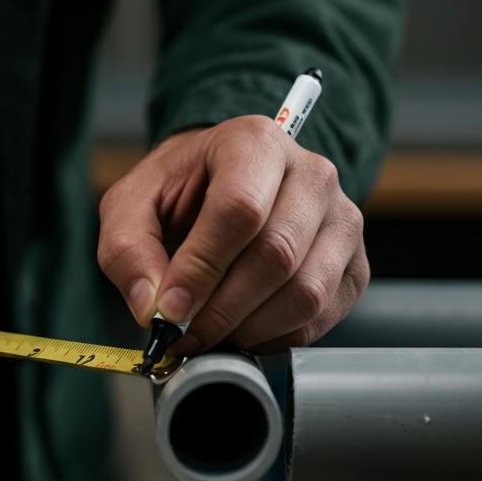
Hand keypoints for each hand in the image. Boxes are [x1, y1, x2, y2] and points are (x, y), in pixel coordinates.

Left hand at [97, 115, 368, 354]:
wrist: (218, 188)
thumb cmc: (178, 194)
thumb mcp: (129, 207)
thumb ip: (128, 252)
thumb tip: (153, 308)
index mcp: (253, 142)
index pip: (240, 209)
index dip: (202, 268)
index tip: (170, 308)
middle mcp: (311, 174)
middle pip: (277, 255)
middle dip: (221, 309)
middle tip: (184, 333)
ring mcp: (341, 219)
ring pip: (306, 292)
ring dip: (248, 329)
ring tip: (209, 334)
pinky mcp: (353, 263)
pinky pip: (322, 316)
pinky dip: (275, 338)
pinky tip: (242, 330)